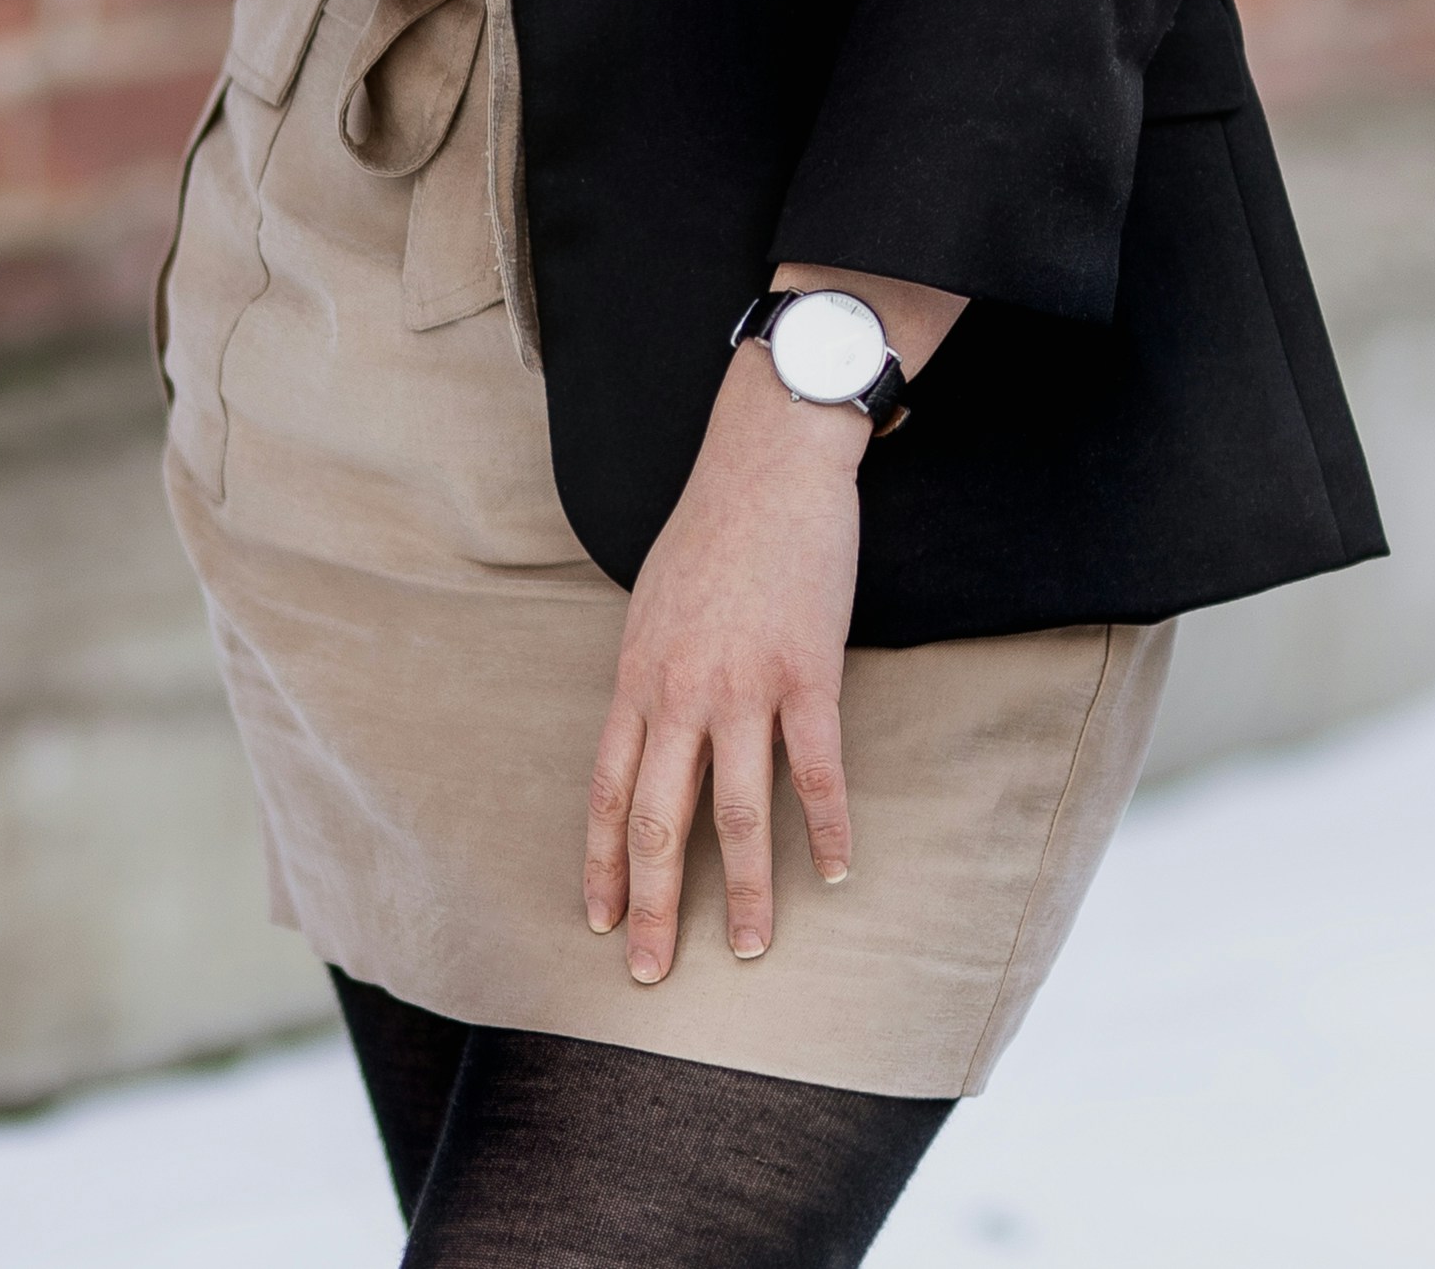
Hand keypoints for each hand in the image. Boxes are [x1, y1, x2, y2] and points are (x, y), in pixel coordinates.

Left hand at [584, 345, 861, 983]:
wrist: (769, 461)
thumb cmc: (712, 525)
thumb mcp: (652, 600)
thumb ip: (649, 670)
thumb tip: (647, 725)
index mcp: (638, 674)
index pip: (606, 790)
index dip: (600, 863)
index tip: (598, 921)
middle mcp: (680, 690)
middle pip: (658, 819)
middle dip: (652, 905)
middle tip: (651, 973)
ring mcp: (744, 684)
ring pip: (738, 813)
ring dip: (742, 890)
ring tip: (748, 946)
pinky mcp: (808, 671)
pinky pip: (817, 770)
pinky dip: (828, 828)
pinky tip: (836, 870)